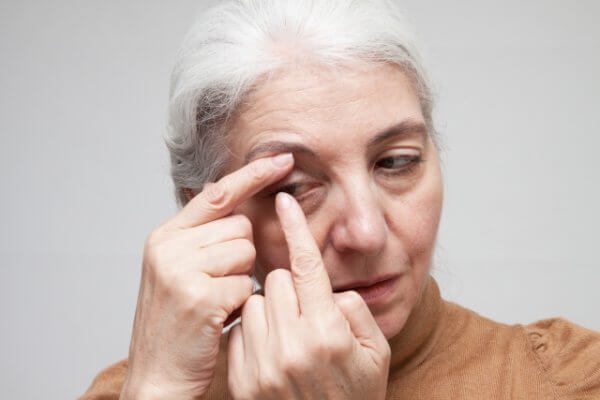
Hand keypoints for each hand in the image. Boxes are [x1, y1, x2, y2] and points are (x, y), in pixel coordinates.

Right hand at [119, 154, 293, 398]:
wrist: (158, 377)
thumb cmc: (177, 326)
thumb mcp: (178, 272)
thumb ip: (201, 237)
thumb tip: (231, 202)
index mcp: (165, 236)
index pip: (217, 194)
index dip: (252, 176)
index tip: (281, 159)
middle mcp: (168, 246)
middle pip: (240, 227)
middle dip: (242, 255)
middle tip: (217, 285)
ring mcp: (179, 269)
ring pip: (246, 252)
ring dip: (242, 279)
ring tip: (216, 301)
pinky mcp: (197, 294)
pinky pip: (246, 283)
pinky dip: (240, 303)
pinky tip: (218, 317)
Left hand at [227, 192, 390, 399]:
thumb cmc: (356, 398)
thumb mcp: (375, 353)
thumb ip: (355, 311)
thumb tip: (328, 289)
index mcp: (329, 333)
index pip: (308, 266)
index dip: (296, 228)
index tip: (284, 200)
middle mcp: (293, 346)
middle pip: (277, 281)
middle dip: (290, 286)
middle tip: (304, 310)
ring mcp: (264, 364)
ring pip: (255, 301)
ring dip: (270, 308)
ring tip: (287, 332)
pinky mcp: (244, 378)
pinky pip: (241, 330)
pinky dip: (255, 331)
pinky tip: (271, 350)